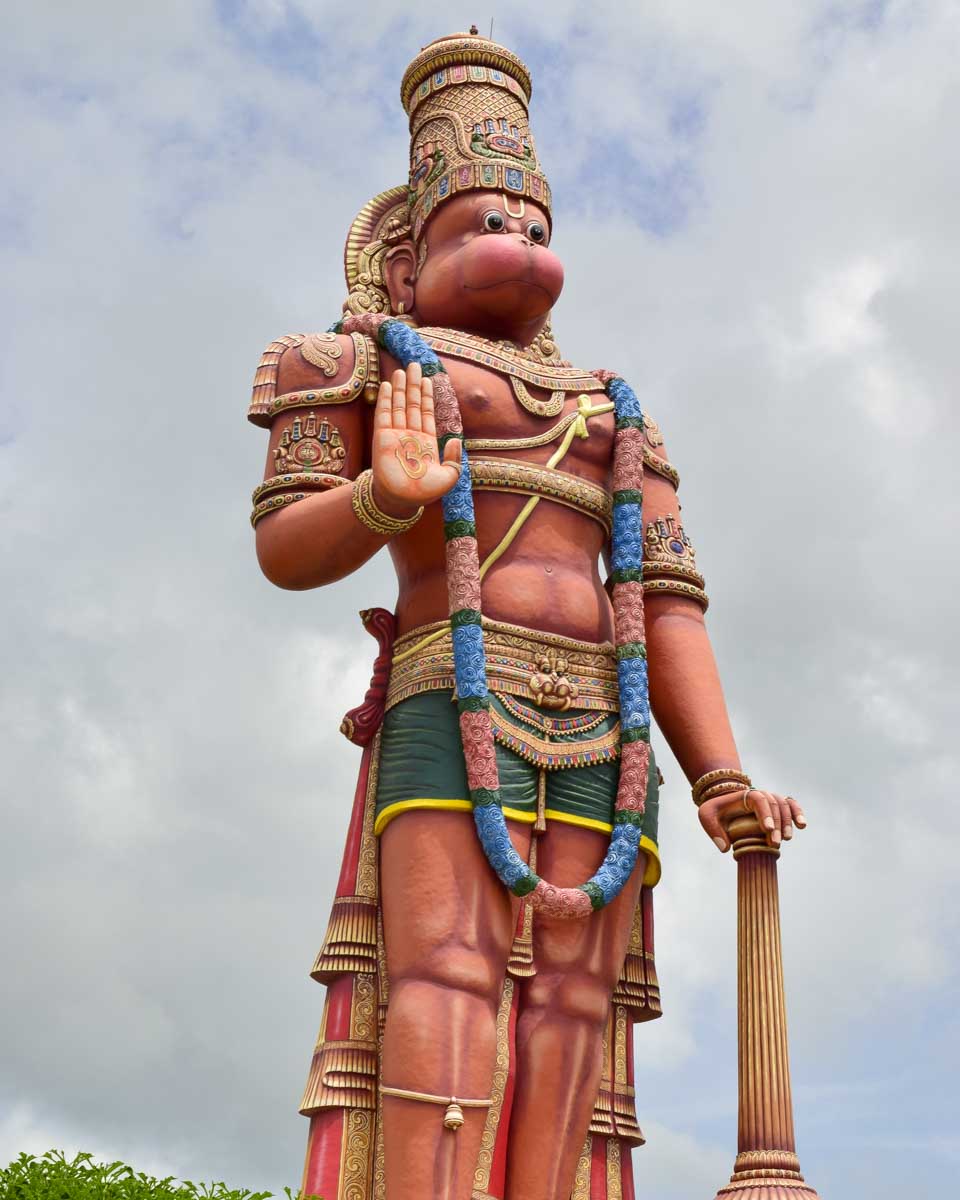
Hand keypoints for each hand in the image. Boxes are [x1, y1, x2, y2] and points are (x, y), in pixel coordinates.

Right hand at [371, 364, 462, 514]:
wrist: (401, 501)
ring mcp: (395, 435)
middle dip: (414, 385)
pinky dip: (386, 399)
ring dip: (400, 387)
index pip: (426, 413)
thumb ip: (454, 459)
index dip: (427, 396)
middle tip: (415, 365)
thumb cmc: (425, 493)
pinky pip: (384, 414)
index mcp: (426, 442)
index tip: (429, 379)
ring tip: (402, 370)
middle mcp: (410, 435)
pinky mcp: (382, 437)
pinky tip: (388, 385)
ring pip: (398, 405)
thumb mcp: (449, 477)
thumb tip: (455, 438)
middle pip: (412, 404)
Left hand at [698, 787, 806, 852]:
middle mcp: (760, 795)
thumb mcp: (706, 815)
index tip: (767, 829)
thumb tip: (725, 848)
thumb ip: (712, 830)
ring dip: (788, 821)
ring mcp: (769, 801)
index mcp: (744, 795)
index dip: (765, 813)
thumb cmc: (715, 811)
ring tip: (787, 838)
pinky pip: (790, 805)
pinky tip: (802, 825)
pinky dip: (797, 812)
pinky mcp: (776, 808)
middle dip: (777, 823)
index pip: (759, 800)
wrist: (722, 804)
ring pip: (784, 805)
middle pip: (774, 804)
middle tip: (775, 842)